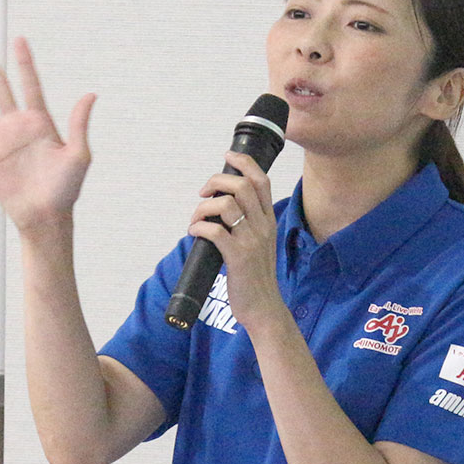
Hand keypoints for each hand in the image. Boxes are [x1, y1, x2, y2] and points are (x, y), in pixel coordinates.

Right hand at [0, 37, 94, 235]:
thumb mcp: (78, 156)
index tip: (19, 41)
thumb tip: (90, 95)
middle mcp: (18, 125)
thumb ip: (79, 125)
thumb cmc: (66, 189)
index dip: (24, 63)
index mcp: (41, 122)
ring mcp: (1, 139)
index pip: (30, 85)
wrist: (45, 216)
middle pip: (1, 87)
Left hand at [188, 152, 284, 328]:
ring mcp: (251, 241)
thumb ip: (249, 224)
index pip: (261, 180)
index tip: (227, 156)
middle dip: (216, 182)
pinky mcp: (237, 257)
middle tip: (203, 194)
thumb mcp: (260, 244)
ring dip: (203, 207)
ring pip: (226, 205)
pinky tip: (194, 231)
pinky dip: (199, 226)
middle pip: (241, 185)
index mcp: (269, 220)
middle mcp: (263, 226)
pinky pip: (214, 230)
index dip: (243, 162)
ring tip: (197, 218)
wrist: (264, 308)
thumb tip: (222, 206)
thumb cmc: (257, 277)